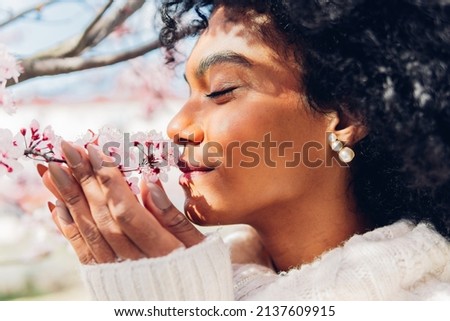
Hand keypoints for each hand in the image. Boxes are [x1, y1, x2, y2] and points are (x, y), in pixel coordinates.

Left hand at [39, 141, 203, 263]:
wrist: (185, 303)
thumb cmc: (196, 267)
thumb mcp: (196, 243)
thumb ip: (172, 217)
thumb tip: (150, 182)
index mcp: (161, 251)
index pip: (127, 211)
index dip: (109, 180)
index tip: (95, 150)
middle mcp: (134, 262)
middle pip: (103, 217)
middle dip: (83, 180)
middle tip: (67, 149)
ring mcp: (116, 271)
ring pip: (88, 231)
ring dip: (68, 198)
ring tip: (52, 170)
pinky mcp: (104, 277)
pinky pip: (81, 251)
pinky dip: (67, 227)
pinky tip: (56, 204)